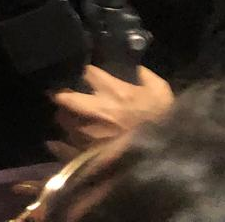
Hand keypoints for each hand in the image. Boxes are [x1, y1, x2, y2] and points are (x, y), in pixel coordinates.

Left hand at [50, 65, 173, 151]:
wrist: (167, 156)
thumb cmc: (163, 122)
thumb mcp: (161, 93)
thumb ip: (146, 77)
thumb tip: (137, 68)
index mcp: (113, 92)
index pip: (88, 73)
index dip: (83, 71)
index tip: (82, 73)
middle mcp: (95, 111)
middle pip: (64, 97)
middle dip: (60, 94)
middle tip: (59, 93)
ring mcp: (88, 134)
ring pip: (62, 120)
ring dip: (64, 117)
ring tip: (66, 117)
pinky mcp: (86, 154)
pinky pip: (63, 147)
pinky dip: (59, 144)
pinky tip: (57, 141)